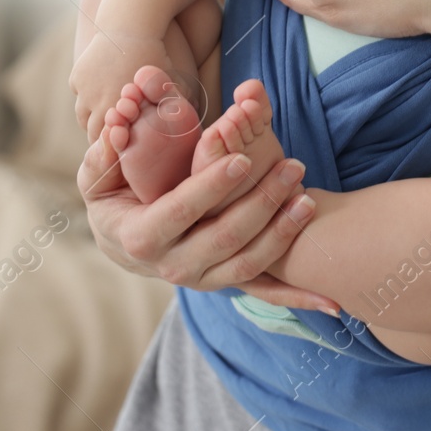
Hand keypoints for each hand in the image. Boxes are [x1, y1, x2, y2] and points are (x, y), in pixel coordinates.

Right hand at [69, 31, 179, 145]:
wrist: (131, 24)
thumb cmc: (156, 55)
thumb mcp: (167, 86)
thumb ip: (170, 110)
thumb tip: (182, 131)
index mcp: (115, 110)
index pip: (106, 142)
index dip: (115, 144)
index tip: (124, 144)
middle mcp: (93, 104)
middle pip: (90, 131)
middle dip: (101, 135)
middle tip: (112, 137)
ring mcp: (82, 90)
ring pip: (81, 113)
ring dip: (92, 117)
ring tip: (105, 118)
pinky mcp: (76, 76)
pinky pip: (79, 93)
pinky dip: (86, 96)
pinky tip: (98, 94)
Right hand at [76, 127, 338, 311]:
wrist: (123, 239)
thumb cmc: (113, 195)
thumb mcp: (98, 174)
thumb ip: (106, 152)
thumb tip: (115, 129)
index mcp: (142, 237)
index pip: (180, 211)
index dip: (210, 187)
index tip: (241, 160)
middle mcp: (173, 266)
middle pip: (223, 238)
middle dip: (261, 203)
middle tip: (291, 166)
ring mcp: (202, 279)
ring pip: (248, 264)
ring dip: (283, 234)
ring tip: (309, 200)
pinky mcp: (224, 282)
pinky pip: (264, 292)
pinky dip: (298, 297)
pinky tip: (332, 301)